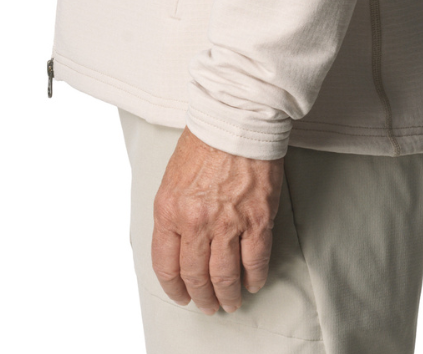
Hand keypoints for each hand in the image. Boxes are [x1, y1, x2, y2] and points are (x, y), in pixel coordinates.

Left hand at [151, 127, 283, 314]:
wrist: (237, 118)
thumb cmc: (206, 140)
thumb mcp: (173, 178)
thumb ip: (173, 213)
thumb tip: (179, 245)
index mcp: (169, 210)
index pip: (165, 265)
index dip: (173, 287)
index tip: (180, 294)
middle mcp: (195, 222)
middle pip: (195, 276)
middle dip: (200, 297)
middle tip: (206, 304)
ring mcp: (228, 223)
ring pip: (223, 276)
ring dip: (226, 295)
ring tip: (229, 302)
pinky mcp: (257, 219)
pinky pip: (255, 261)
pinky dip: (253, 278)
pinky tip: (252, 283)